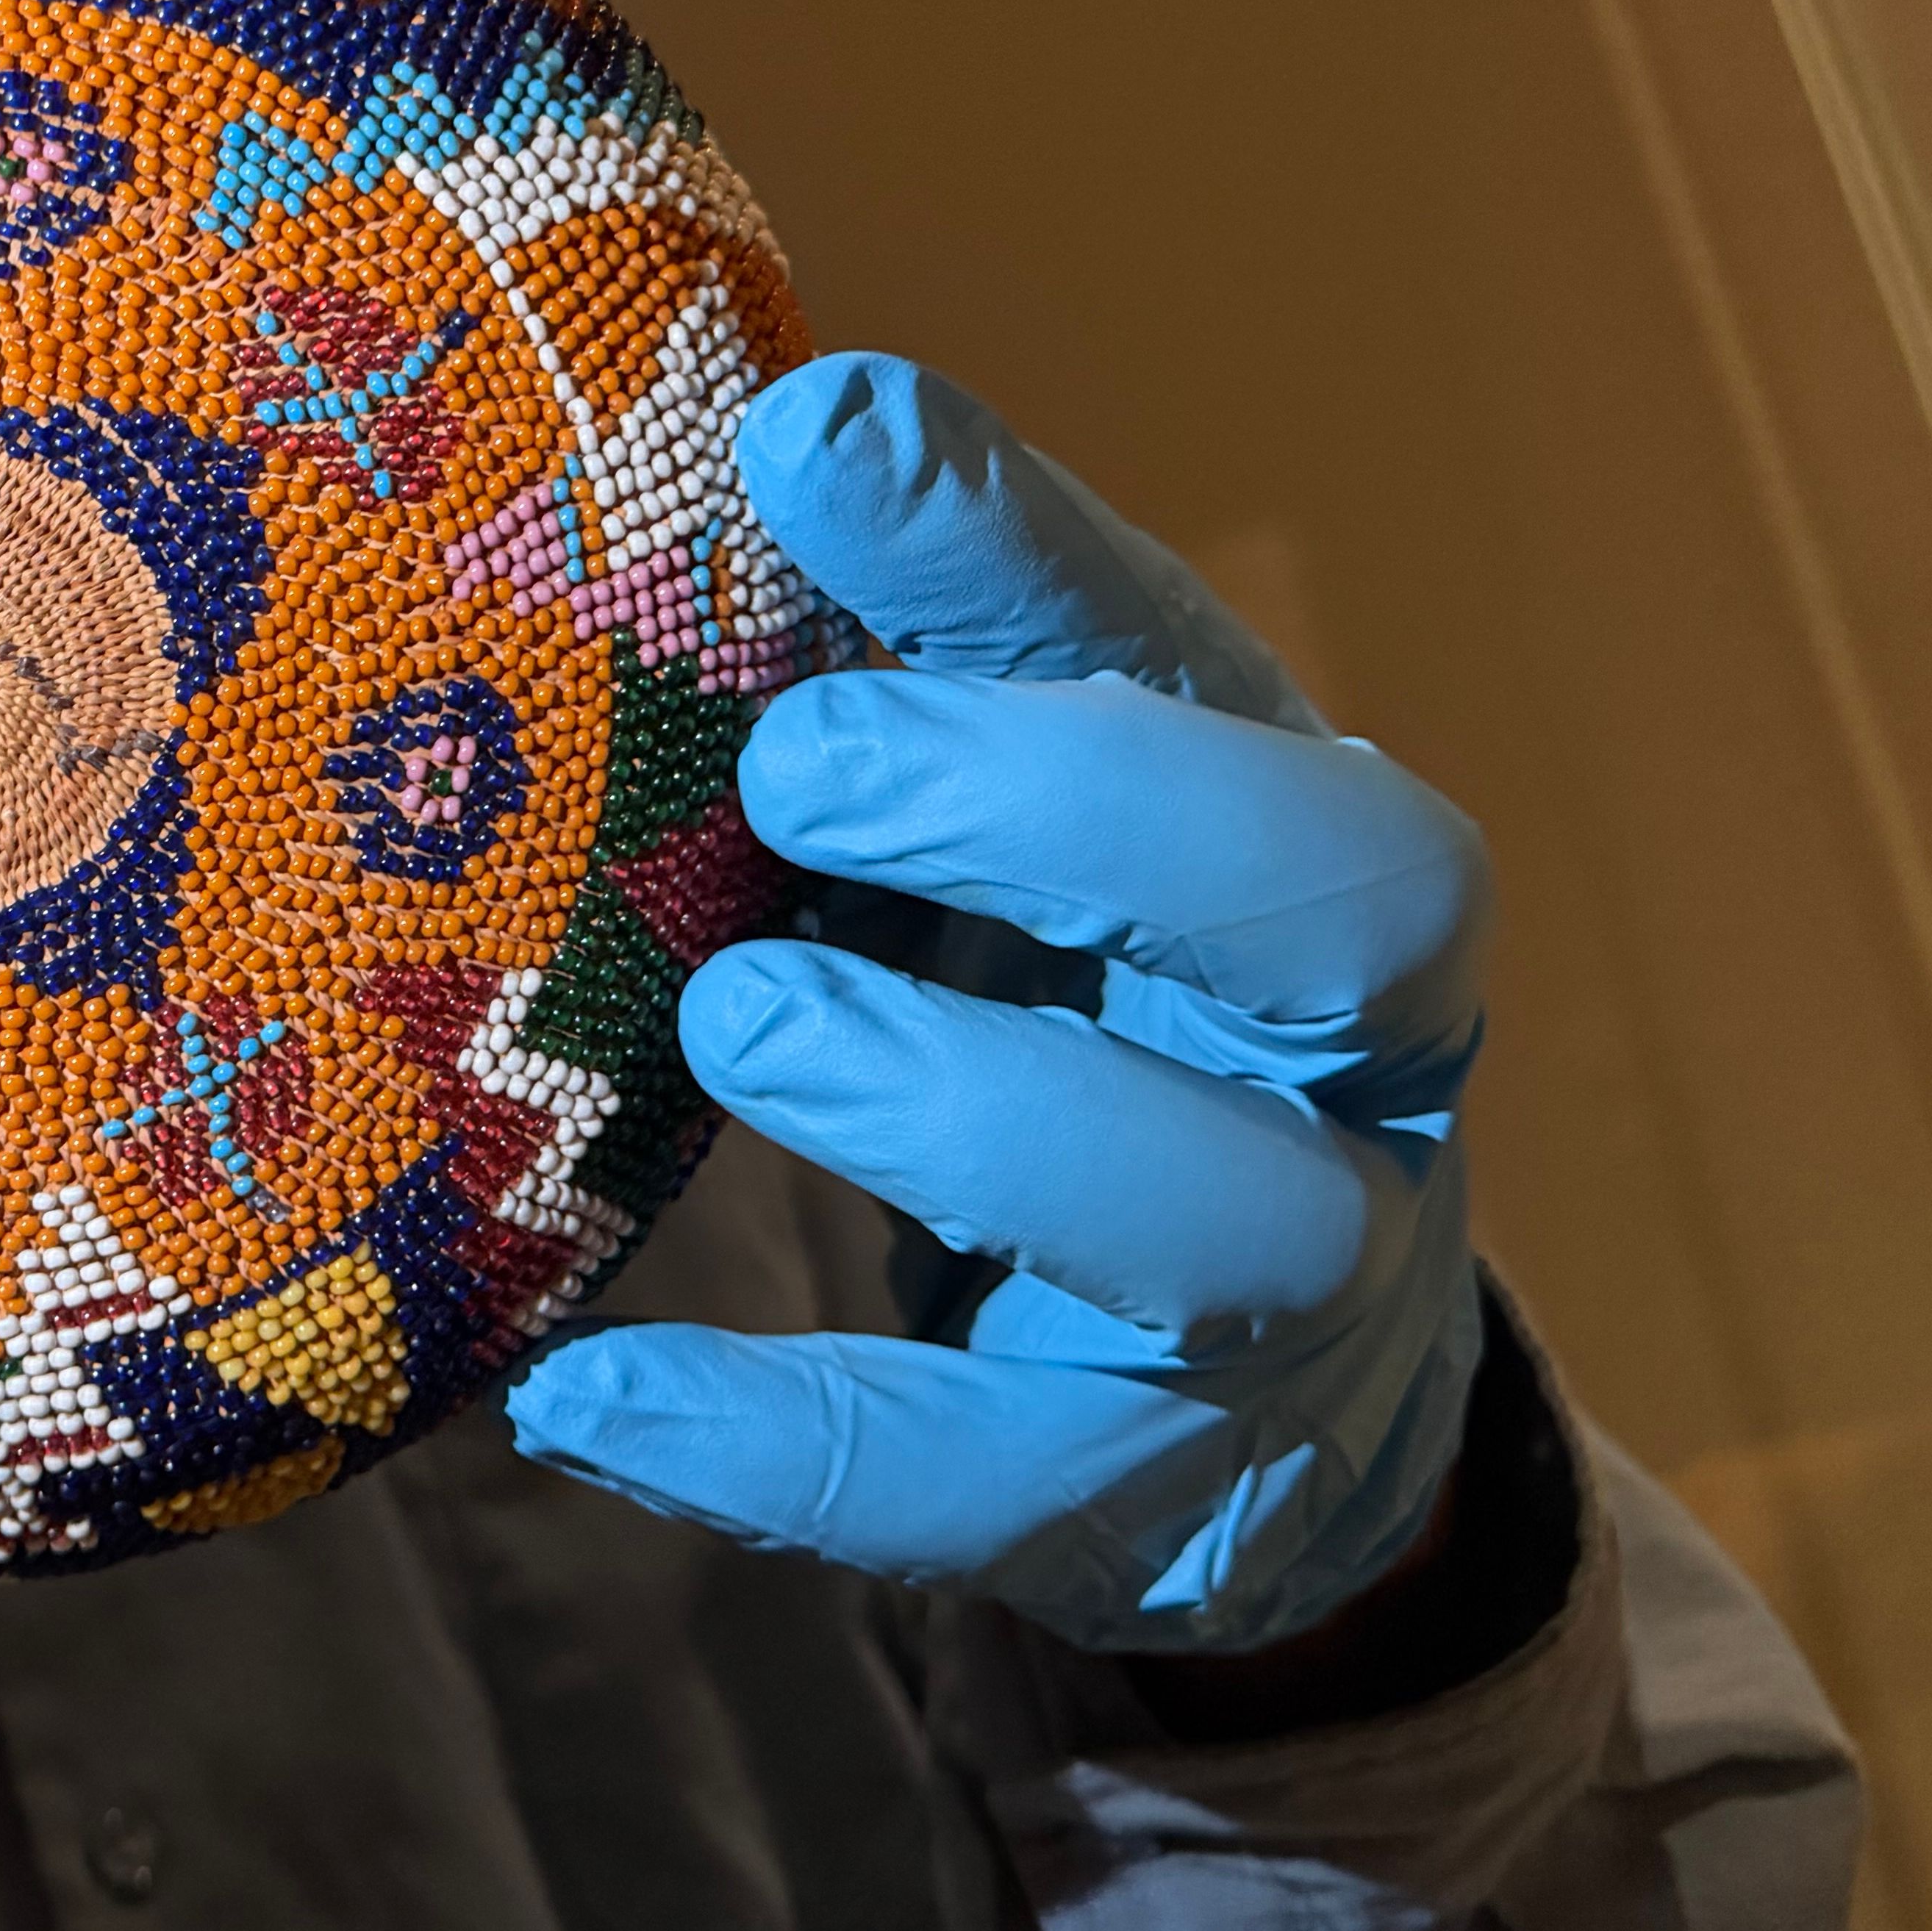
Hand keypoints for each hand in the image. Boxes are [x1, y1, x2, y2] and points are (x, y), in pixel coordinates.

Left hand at [508, 356, 1488, 1660]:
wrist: (1268, 1371)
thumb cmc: (1084, 1003)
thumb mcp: (1006, 812)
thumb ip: (894, 666)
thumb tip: (719, 441)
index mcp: (1283, 815)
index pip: (1188, 649)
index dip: (1017, 544)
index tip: (812, 437)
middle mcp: (1349, 1039)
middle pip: (1344, 902)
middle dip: (1072, 813)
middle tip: (797, 767)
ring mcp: (1299, 1283)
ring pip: (1232, 1213)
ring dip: (977, 1109)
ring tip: (735, 1022)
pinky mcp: (1177, 1493)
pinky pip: (1015, 1485)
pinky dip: (794, 1449)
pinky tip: (582, 1399)